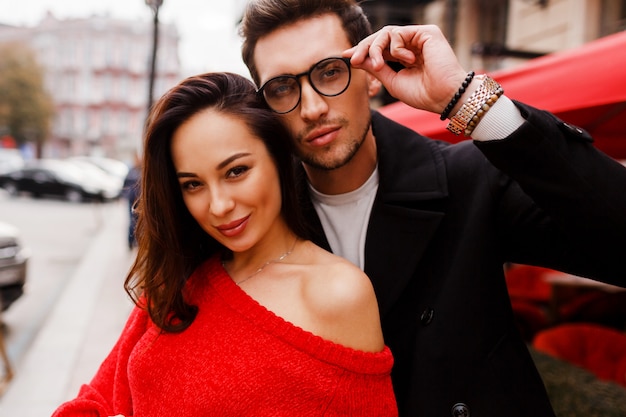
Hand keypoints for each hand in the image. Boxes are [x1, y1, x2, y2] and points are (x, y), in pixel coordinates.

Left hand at [344, 24, 468, 113]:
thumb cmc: (423, 94)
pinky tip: (406, 60)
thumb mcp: (391, 81)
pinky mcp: (427, 32)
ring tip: (378, 65)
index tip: (347, 56)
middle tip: (354, 59)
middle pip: (381, 37)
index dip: (363, 50)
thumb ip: (375, 68)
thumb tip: (356, 58)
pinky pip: (398, 32)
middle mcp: (413, 45)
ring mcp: (420, 38)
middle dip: (364, 47)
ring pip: (386, 33)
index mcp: (406, 57)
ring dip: (376, 48)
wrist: (444, 98)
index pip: (381, 48)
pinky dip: (395, 47)